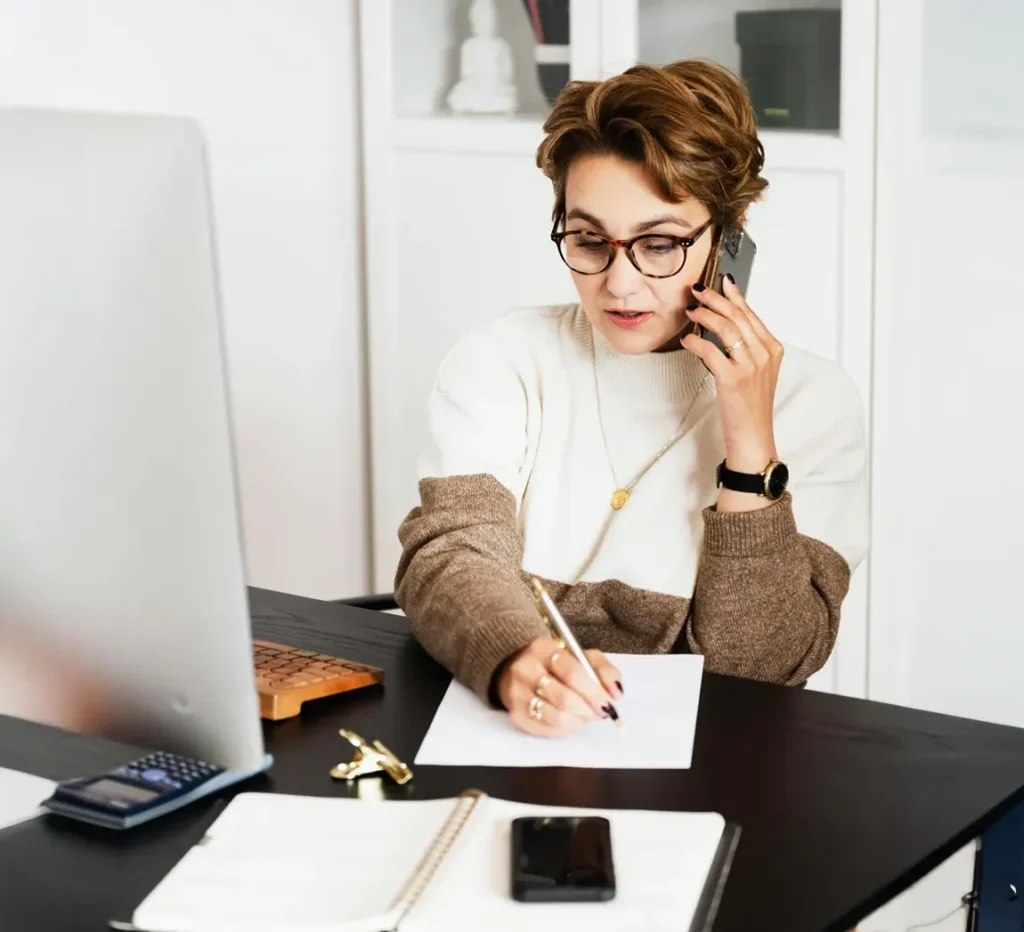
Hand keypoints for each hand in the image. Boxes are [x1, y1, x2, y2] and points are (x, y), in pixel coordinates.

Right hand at [496, 637, 621, 736]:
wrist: (515, 669)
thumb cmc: (555, 664)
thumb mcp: (580, 655)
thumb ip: (603, 669)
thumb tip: (615, 692)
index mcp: (543, 649)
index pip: (573, 672)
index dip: (595, 692)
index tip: (609, 703)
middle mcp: (524, 669)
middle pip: (564, 698)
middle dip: (589, 710)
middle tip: (600, 712)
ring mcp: (516, 693)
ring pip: (556, 717)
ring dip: (578, 721)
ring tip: (584, 715)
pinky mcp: (514, 715)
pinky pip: (546, 730)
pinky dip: (565, 729)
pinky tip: (569, 720)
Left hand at [681, 277, 782, 490]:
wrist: (754, 437)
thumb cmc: (751, 406)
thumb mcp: (757, 372)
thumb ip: (747, 348)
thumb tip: (727, 324)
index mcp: (772, 350)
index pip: (751, 314)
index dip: (733, 296)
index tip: (721, 282)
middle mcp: (764, 354)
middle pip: (737, 316)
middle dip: (715, 299)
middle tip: (697, 290)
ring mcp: (750, 366)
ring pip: (725, 328)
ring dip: (705, 315)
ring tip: (691, 310)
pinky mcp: (732, 379)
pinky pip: (710, 351)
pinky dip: (696, 341)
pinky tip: (687, 338)